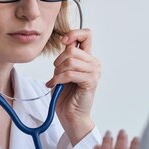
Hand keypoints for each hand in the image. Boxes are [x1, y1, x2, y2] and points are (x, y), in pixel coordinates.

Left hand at [46, 29, 99, 143]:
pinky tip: (54, 85)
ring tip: (56, 81)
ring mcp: (94, 72)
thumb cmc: (66, 94)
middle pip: (72, 50)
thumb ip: (66, 56)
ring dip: (58, 72)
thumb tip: (66, 43)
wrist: (70, 115)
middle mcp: (93, 63)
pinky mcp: (91, 82)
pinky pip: (70, 74)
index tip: (64, 41)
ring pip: (70, 61)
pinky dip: (58, 79)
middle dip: (58, 61)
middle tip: (55, 73)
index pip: (86, 35)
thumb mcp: (62, 70)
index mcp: (87, 58)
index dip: (74, 34)